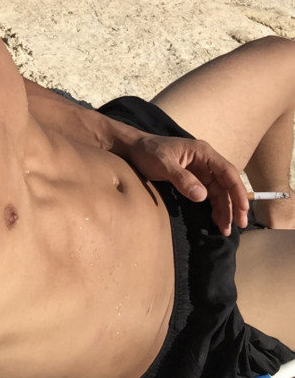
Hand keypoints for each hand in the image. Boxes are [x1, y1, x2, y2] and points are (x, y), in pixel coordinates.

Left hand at [123, 132, 248, 235]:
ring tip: (225, 229)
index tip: (243, 209)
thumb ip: (181, 178)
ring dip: (224, 209)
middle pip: (226, 184)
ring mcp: (200, 170)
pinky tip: (216, 220)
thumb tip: (202, 196)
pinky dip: (214, 207)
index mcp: (203, 153)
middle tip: (239, 225)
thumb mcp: (162, 164)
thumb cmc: (148, 152)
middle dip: (234, 205)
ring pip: (219, 192)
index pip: (228, 172)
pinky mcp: (193, 179)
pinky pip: (209, 194)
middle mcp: (206, 161)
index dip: (237, 190)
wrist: (134, 148)